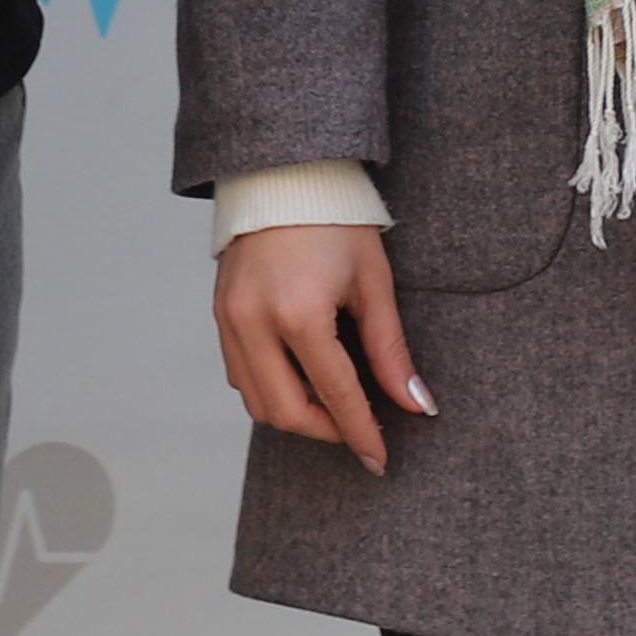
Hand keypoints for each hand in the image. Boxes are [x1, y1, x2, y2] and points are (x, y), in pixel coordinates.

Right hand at [212, 224, 427, 471]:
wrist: (285, 174)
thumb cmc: (336, 220)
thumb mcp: (373, 282)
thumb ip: (390, 351)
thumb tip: (417, 404)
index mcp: (299, 312)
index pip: (334, 394)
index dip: (361, 432)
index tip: (380, 460)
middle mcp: (255, 321)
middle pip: (286, 412)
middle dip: (325, 430)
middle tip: (358, 429)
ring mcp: (229, 319)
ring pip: (255, 401)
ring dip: (295, 414)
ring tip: (331, 401)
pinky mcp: (219, 314)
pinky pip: (239, 375)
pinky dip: (269, 389)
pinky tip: (300, 376)